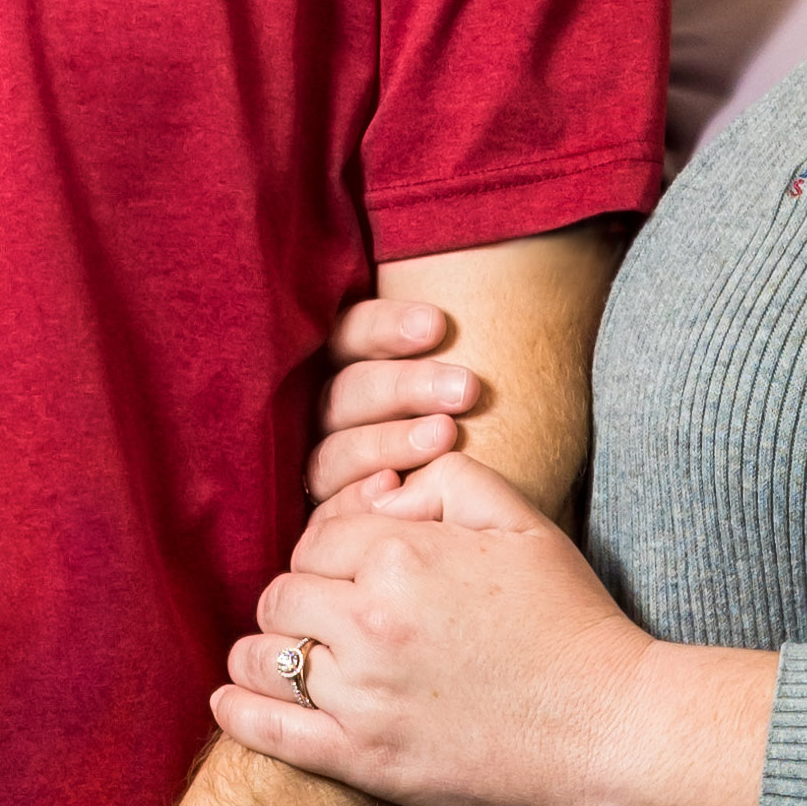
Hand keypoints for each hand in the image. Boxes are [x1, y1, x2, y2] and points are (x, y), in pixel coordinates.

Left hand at [212, 453, 651, 805]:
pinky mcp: (364, 759)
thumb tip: (388, 487)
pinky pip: (273, 731)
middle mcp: (370, 620)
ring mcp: (362, 694)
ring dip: (262, 647)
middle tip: (318, 605)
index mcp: (402, 554)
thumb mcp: (519, 519)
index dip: (332, 542)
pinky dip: (239, 711)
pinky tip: (227, 700)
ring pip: (266, 655)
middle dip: (297, 592)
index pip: (321, 533)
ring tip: (270, 648)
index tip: (348, 558)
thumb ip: (446, 480)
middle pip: (284, 590)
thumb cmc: (569, 617)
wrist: (606, 729)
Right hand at [305, 298, 480, 512]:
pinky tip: (392, 488)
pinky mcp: (325, 513)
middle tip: (464, 388)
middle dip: (404, 386)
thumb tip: (481, 289)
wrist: (479, 516)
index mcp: (348, 363)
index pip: (350, 333)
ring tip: (447, 435)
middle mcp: (329, 412)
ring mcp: (325, 463)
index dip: (385, 327)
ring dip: (389, 440)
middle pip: (347, 391)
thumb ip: (447, 342)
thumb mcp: (459, 378)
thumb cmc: (474, 427)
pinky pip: (327, 507)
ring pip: (335, 448)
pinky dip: (356, 498)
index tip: (438, 325)